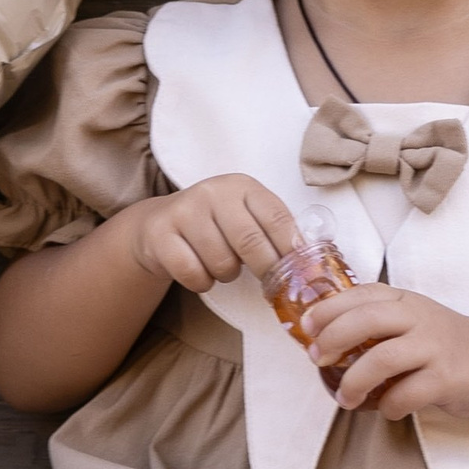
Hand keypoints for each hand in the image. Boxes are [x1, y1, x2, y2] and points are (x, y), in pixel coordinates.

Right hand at [122, 174, 300, 293]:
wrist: (159, 225)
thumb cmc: (214, 226)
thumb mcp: (244, 217)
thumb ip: (273, 232)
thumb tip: (309, 263)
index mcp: (242, 186)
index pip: (277, 218)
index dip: (292, 249)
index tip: (299, 272)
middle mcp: (213, 192)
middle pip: (251, 242)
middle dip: (265, 270)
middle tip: (269, 283)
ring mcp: (185, 210)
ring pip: (221, 262)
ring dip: (226, 275)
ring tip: (222, 265)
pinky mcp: (161, 234)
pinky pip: (193, 273)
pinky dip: (201, 282)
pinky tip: (199, 271)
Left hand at [302, 284, 468, 419]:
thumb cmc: (444, 344)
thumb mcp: (412, 321)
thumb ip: (377, 324)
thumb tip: (322, 342)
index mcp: (405, 299)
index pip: (361, 294)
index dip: (328, 309)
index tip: (308, 328)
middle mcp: (419, 317)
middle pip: (365, 320)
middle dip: (333, 340)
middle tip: (316, 360)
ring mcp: (434, 347)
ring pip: (381, 359)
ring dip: (354, 382)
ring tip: (345, 398)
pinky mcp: (447, 378)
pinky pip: (406, 394)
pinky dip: (389, 405)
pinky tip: (387, 409)